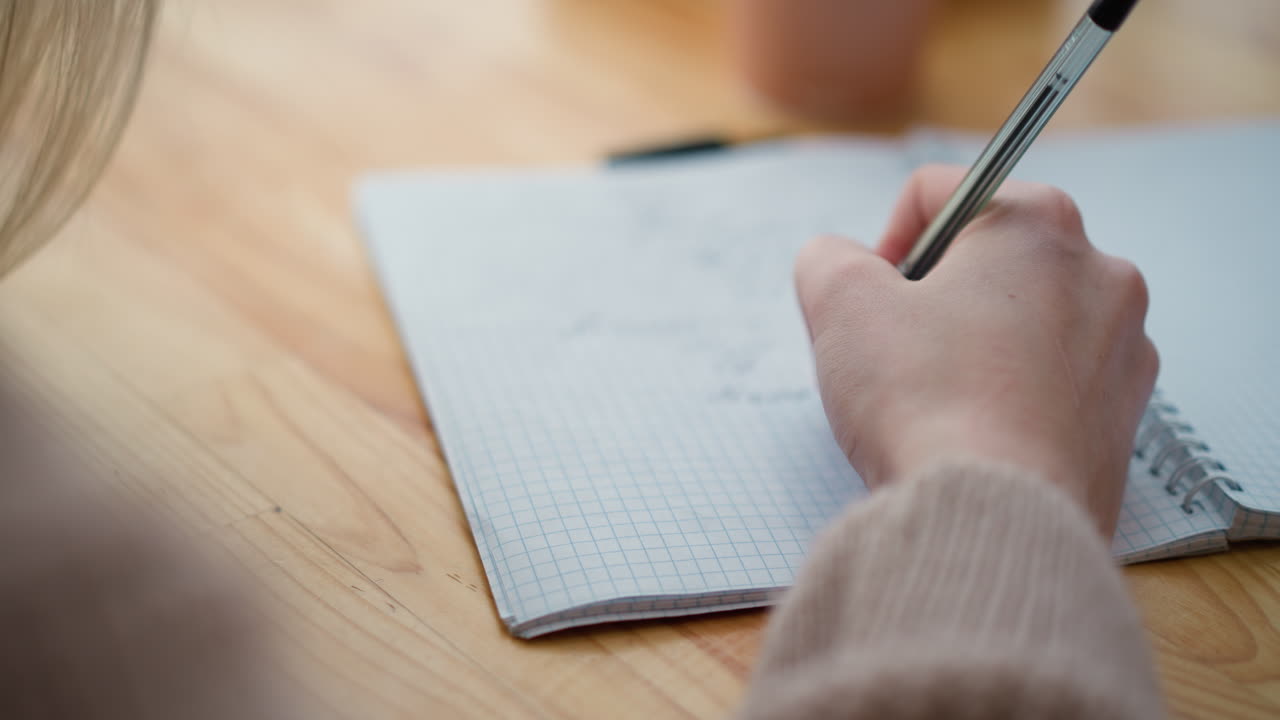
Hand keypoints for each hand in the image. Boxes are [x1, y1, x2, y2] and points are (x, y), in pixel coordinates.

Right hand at [795, 165, 1158, 536]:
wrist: (995, 517)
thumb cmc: (924, 399)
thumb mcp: (839, 302)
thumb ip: (827, 257)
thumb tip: (840, 264)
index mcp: (1038, 223)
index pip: (938, 194)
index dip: (884, 243)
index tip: (870, 302)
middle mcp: (1100, 272)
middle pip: (987, 258)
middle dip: (934, 296)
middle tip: (896, 352)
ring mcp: (1122, 349)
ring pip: (1022, 321)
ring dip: (973, 345)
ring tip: (935, 399)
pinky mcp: (1122, 417)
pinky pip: (1052, 383)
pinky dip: (1010, 395)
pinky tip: (974, 433)